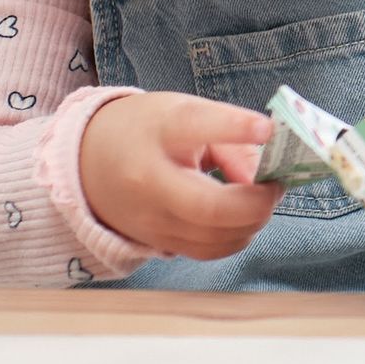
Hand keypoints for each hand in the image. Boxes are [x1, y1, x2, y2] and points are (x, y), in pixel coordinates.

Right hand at [80, 93, 282, 258]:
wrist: (88, 162)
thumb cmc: (145, 130)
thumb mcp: (183, 112)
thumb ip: (228, 134)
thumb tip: (265, 170)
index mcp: (158, 131)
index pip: (195, 125)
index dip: (236, 127)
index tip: (268, 129)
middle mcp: (150, 180)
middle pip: (210, 207)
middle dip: (258, 202)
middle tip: (276, 184)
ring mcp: (151, 219)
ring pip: (215, 239)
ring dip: (252, 221)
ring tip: (261, 198)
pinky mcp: (157, 244)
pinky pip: (208, 251)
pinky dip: (236, 236)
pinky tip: (242, 217)